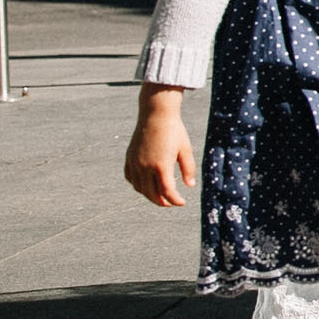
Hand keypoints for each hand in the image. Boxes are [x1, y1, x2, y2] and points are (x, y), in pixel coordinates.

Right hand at [125, 85, 194, 207]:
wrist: (155, 114)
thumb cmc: (174, 131)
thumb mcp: (185, 150)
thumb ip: (188, 169)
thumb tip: (189, 186)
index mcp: (161, 166)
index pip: (167, 192)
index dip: (175, 200)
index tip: (181, 203)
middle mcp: (145, 167)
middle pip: (151, 193)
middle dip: (161, 201)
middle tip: (170, 203)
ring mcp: (135, 163)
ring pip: (139, 188)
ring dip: (149, 195)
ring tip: (159, 196)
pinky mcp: (129, 158)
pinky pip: (131, 178)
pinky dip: (138, 185)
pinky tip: (145, 185)